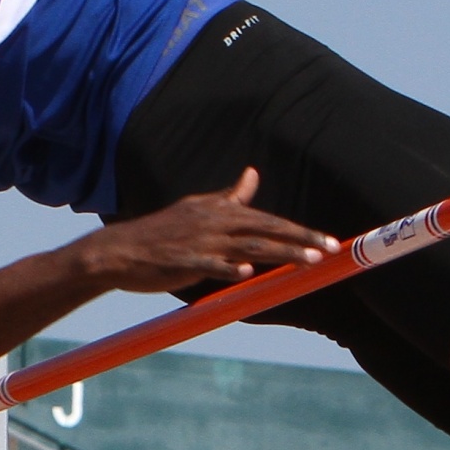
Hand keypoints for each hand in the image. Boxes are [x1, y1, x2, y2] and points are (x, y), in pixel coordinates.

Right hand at [79, 169, 339, 295]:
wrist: (118, 250)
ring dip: (280, 253)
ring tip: (308, 262)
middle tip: (331, 250)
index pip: (268, 219)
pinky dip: (227, 269)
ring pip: (248, 248)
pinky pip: (208, 266)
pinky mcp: (181, 262)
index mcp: (219, 211)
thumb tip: (253, 174)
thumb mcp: (198, 207)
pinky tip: (245, 275)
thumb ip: (230, 196)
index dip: (300, 230)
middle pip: (266, 230)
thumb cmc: (162, 233)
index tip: (329, 241)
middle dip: (301, 240)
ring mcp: (199, 243)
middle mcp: (214, 222)